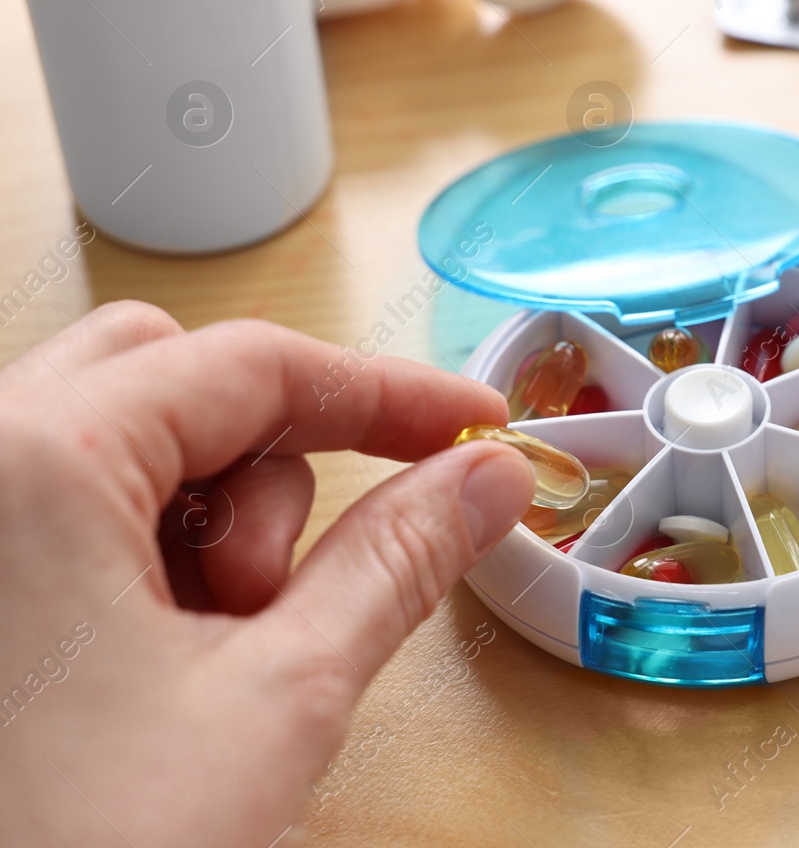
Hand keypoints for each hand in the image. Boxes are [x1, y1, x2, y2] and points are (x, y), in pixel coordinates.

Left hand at [0, 302, 533, 845]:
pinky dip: (138, 557)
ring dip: (200, 523)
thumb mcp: (276, 700)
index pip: (256, 364)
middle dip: (265, 463)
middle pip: (167, 377)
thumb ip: (397, 563)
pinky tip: (149, 670)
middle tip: (285, 588)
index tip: (475, 431)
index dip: (389, 395)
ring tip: (206, 657)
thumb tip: (487, 480)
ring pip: (114, 441)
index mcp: (32, 461)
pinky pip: (59, 510)